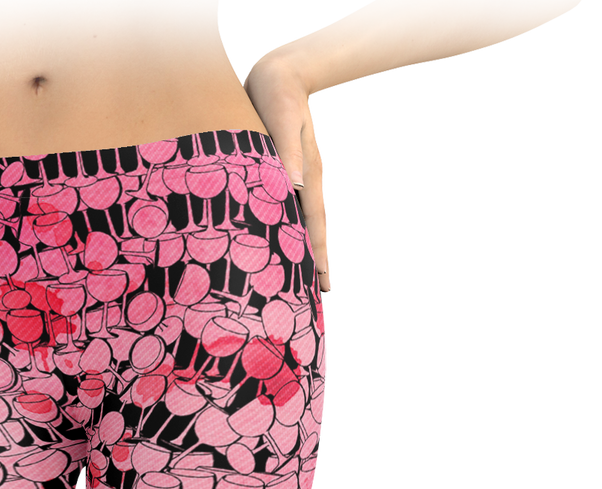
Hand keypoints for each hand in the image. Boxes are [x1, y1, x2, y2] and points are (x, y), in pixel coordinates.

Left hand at [243, 52, 332, 293]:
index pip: (315, 223)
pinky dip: (285, 233)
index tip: (324, 282)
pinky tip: (277, 249)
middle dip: (315, 264)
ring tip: (301, 284)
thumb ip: (289, 152)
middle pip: (312, 231)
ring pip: (299, 224)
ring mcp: (294, 180)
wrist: (278, 75)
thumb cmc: (279, 96)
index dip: (319, 255)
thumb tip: (295, 185)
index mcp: (309, 175)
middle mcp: (304, 183)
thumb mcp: (285, 121)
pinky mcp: (282, 176)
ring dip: (301, 253)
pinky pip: (285, 211)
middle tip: (318, 300)